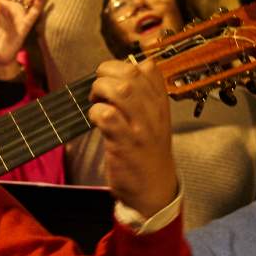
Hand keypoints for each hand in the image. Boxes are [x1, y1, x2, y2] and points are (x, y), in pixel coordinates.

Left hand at [88, 59, 177, 217]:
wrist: (154, 189)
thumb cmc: (148, 152)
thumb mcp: (155, 120)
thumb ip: (143, 96)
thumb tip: (120, 72)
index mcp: (160, 103)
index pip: (149, 68)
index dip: (124, 66)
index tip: (113, 77)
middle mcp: (153, 112)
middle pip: (131, 74)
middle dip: (106, 74)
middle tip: (98, 89)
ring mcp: (139, 128)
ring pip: (120, 91)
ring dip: (100, 91)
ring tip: (96, 101)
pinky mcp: (123, 143)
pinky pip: (106, 116)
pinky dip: (95, 113)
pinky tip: (96, 120)